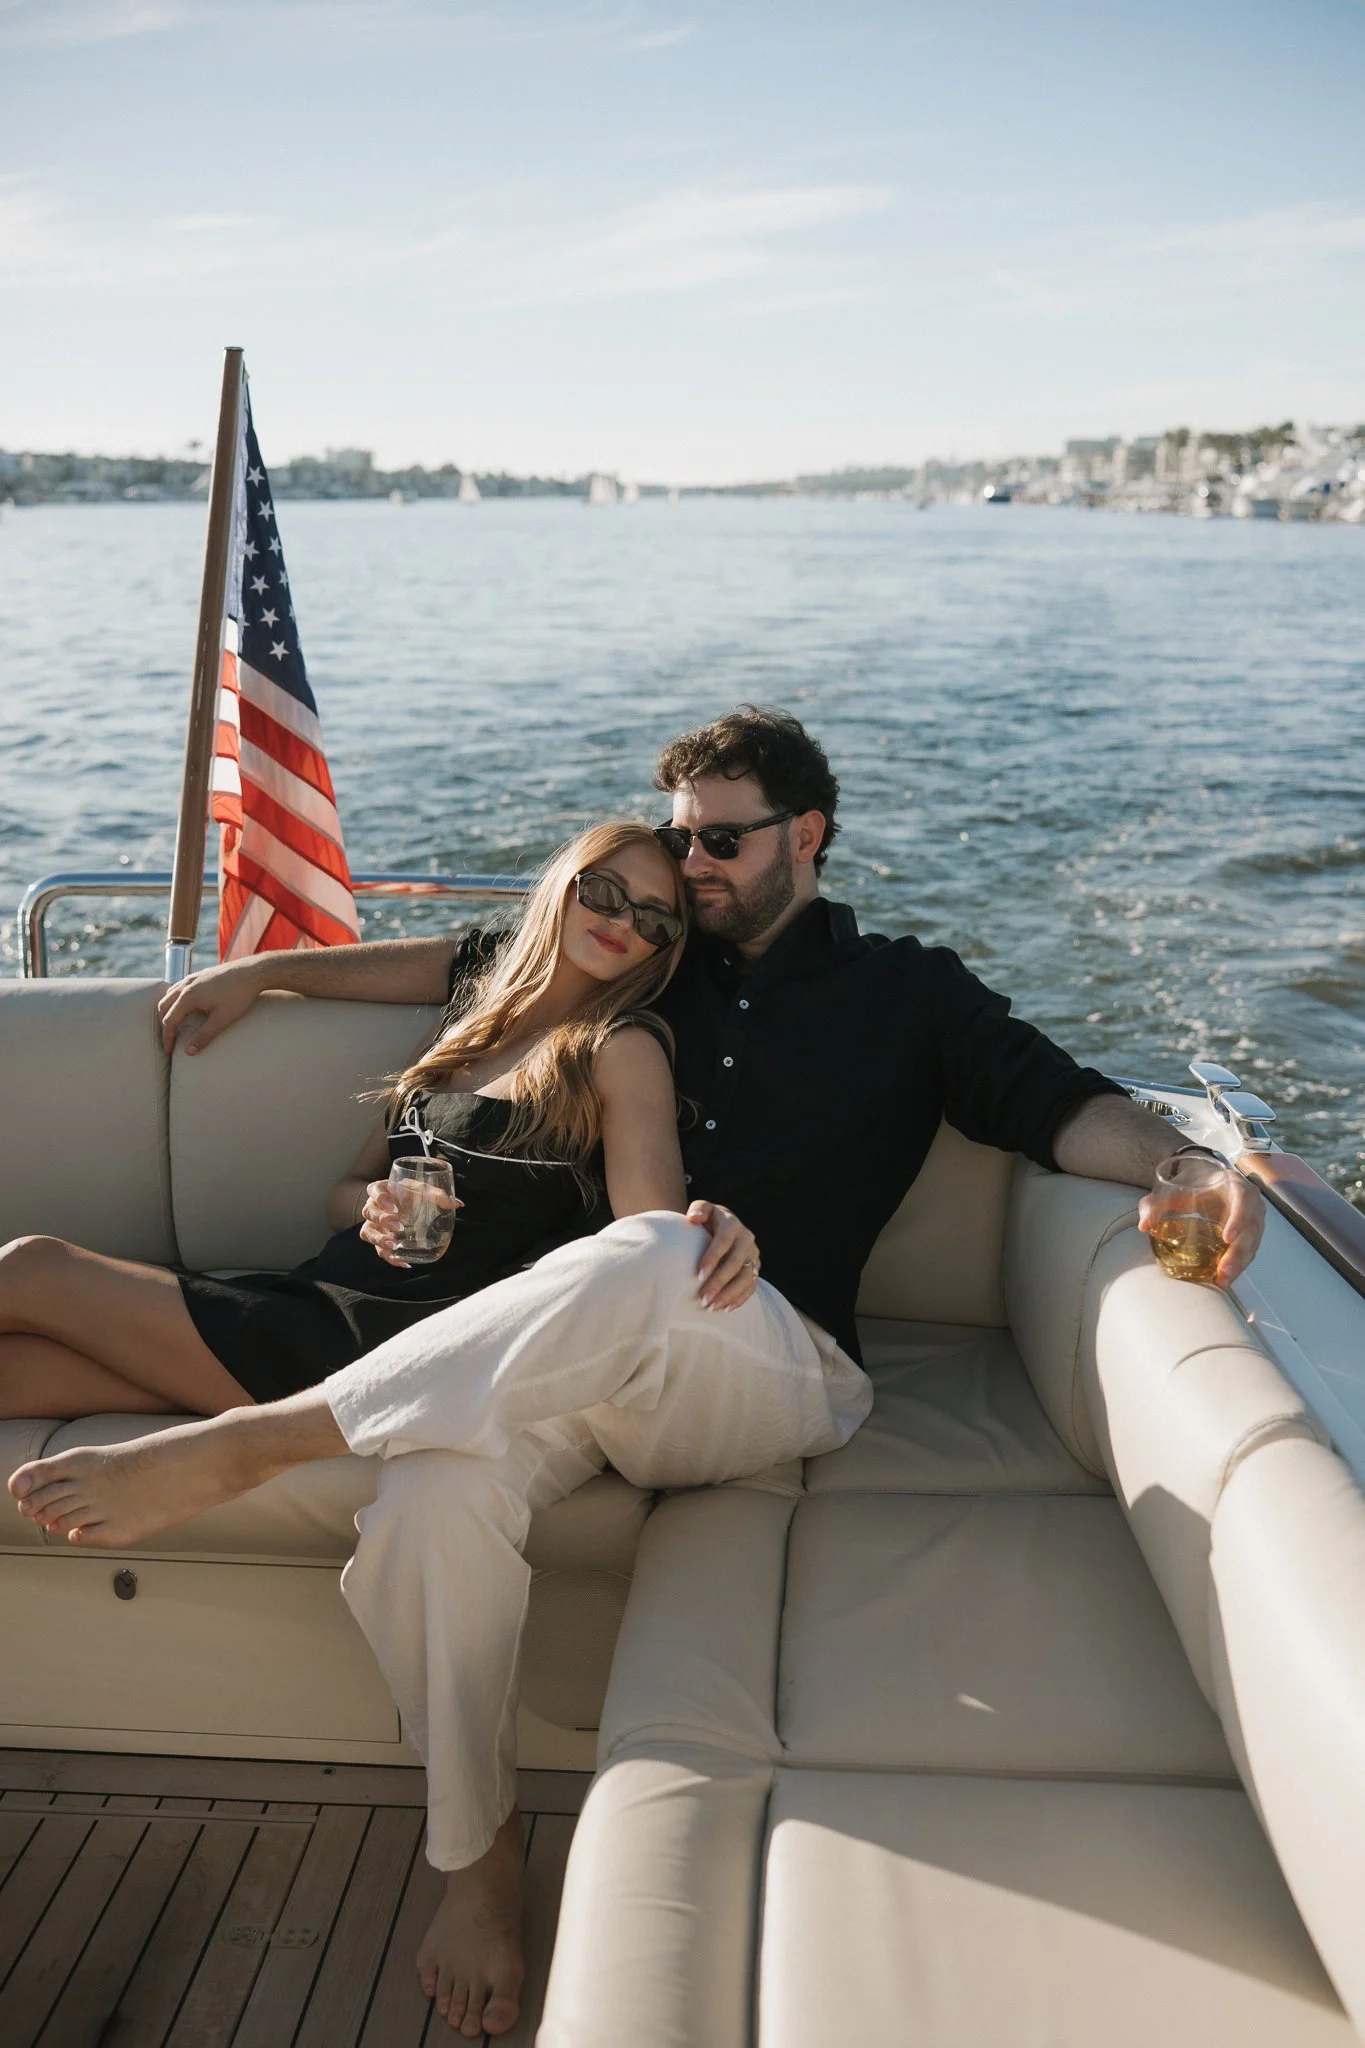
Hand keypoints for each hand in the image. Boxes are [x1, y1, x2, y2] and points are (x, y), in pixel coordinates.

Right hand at [158, 959, 267, 1054]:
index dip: (167, 1037)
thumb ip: (204, 1035)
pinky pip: (180, 987)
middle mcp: (186, 985)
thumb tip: (188, 1051)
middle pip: (164, 1006)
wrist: (253, 972)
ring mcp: (192, 978)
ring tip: (174, 1024)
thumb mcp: (222, 1019)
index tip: (169, 1050)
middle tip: (169, 1039)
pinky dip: (176, 999)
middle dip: (165, 1024)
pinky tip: (186, 1006)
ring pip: (170, 994)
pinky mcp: (200, 975)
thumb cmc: (239, 995)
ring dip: (168, 1010)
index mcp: (188, 997)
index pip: (169, 1020)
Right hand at [359, 1179, 460, 1267]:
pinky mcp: (378, 1239)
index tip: (394, 1207)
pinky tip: (403, 1262)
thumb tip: (458, 1204)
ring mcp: (373, 1224)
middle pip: (369, 1212)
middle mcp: (373, 1206)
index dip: (381, 1198)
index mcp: (381, 1190)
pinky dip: (390, 1257)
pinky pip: (378, 1250)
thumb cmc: (409, 1193)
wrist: (397, 1204)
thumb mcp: (422, 1190)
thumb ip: (438, 1195)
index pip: (374, 1190)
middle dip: (382, 1220)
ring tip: (394, 1246)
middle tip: (398, 1226)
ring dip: (379, 1240)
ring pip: (367, 1232)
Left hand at [688, 1199, 761, 1310]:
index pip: (724, 1241)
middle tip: (703, 1298)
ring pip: (746, 1277)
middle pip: (736, 1263)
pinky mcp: (756, 1268)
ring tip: (711, 1307)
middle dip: (719, 1282)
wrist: (721, 1227)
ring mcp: (753, 1255)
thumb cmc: (706, 1221)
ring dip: (729, 1294)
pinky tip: (725, 1309)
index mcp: (732, 1224)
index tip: (698, 1275)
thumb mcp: (703, 1210)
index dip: (713, 1257)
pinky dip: (739, 1299)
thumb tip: (694, 1217)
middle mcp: (747, 1239)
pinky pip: (751, 1286)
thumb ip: (699, 1209)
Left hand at [1138, 1167, 1265, 1287]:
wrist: (1209, 1180)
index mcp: (1235, 1185)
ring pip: (1252, 1244)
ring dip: (1239, 1264)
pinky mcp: (1250, 1234)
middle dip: (1238, 1253)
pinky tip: (1224, 1279)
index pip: (1243, 1200)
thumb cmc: (1194, 1183)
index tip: (1227, 1238)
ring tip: (1222, 1281)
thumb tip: (1143, 1225)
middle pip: (1251, 1229)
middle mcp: (1250, 1203)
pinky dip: (1238, 1266)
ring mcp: (1253, 1220)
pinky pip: (1249, 1251)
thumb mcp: (1174, 1188)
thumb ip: (1156, 1203)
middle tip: (1223, 1271)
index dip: (1238, 1218)